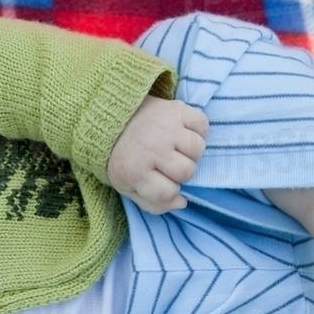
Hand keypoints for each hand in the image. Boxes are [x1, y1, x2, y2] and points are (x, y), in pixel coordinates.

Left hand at [106, 95, 208, 213]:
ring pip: (197, 149)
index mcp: (134, 171)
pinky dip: (198, 129)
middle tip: (166, 162)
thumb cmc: (124, 158)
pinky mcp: (175, 109)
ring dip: (190, 151)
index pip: (169, 192)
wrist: (112, 119)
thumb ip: (154, 204)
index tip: (158, 180)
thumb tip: (183, 202)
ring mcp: (164, 127)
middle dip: (180, 171)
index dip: (168, 190)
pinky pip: (202, 124)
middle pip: (187, 171)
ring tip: (176, 147)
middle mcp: (150, 149)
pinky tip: (182, 132)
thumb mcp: (129, 187)